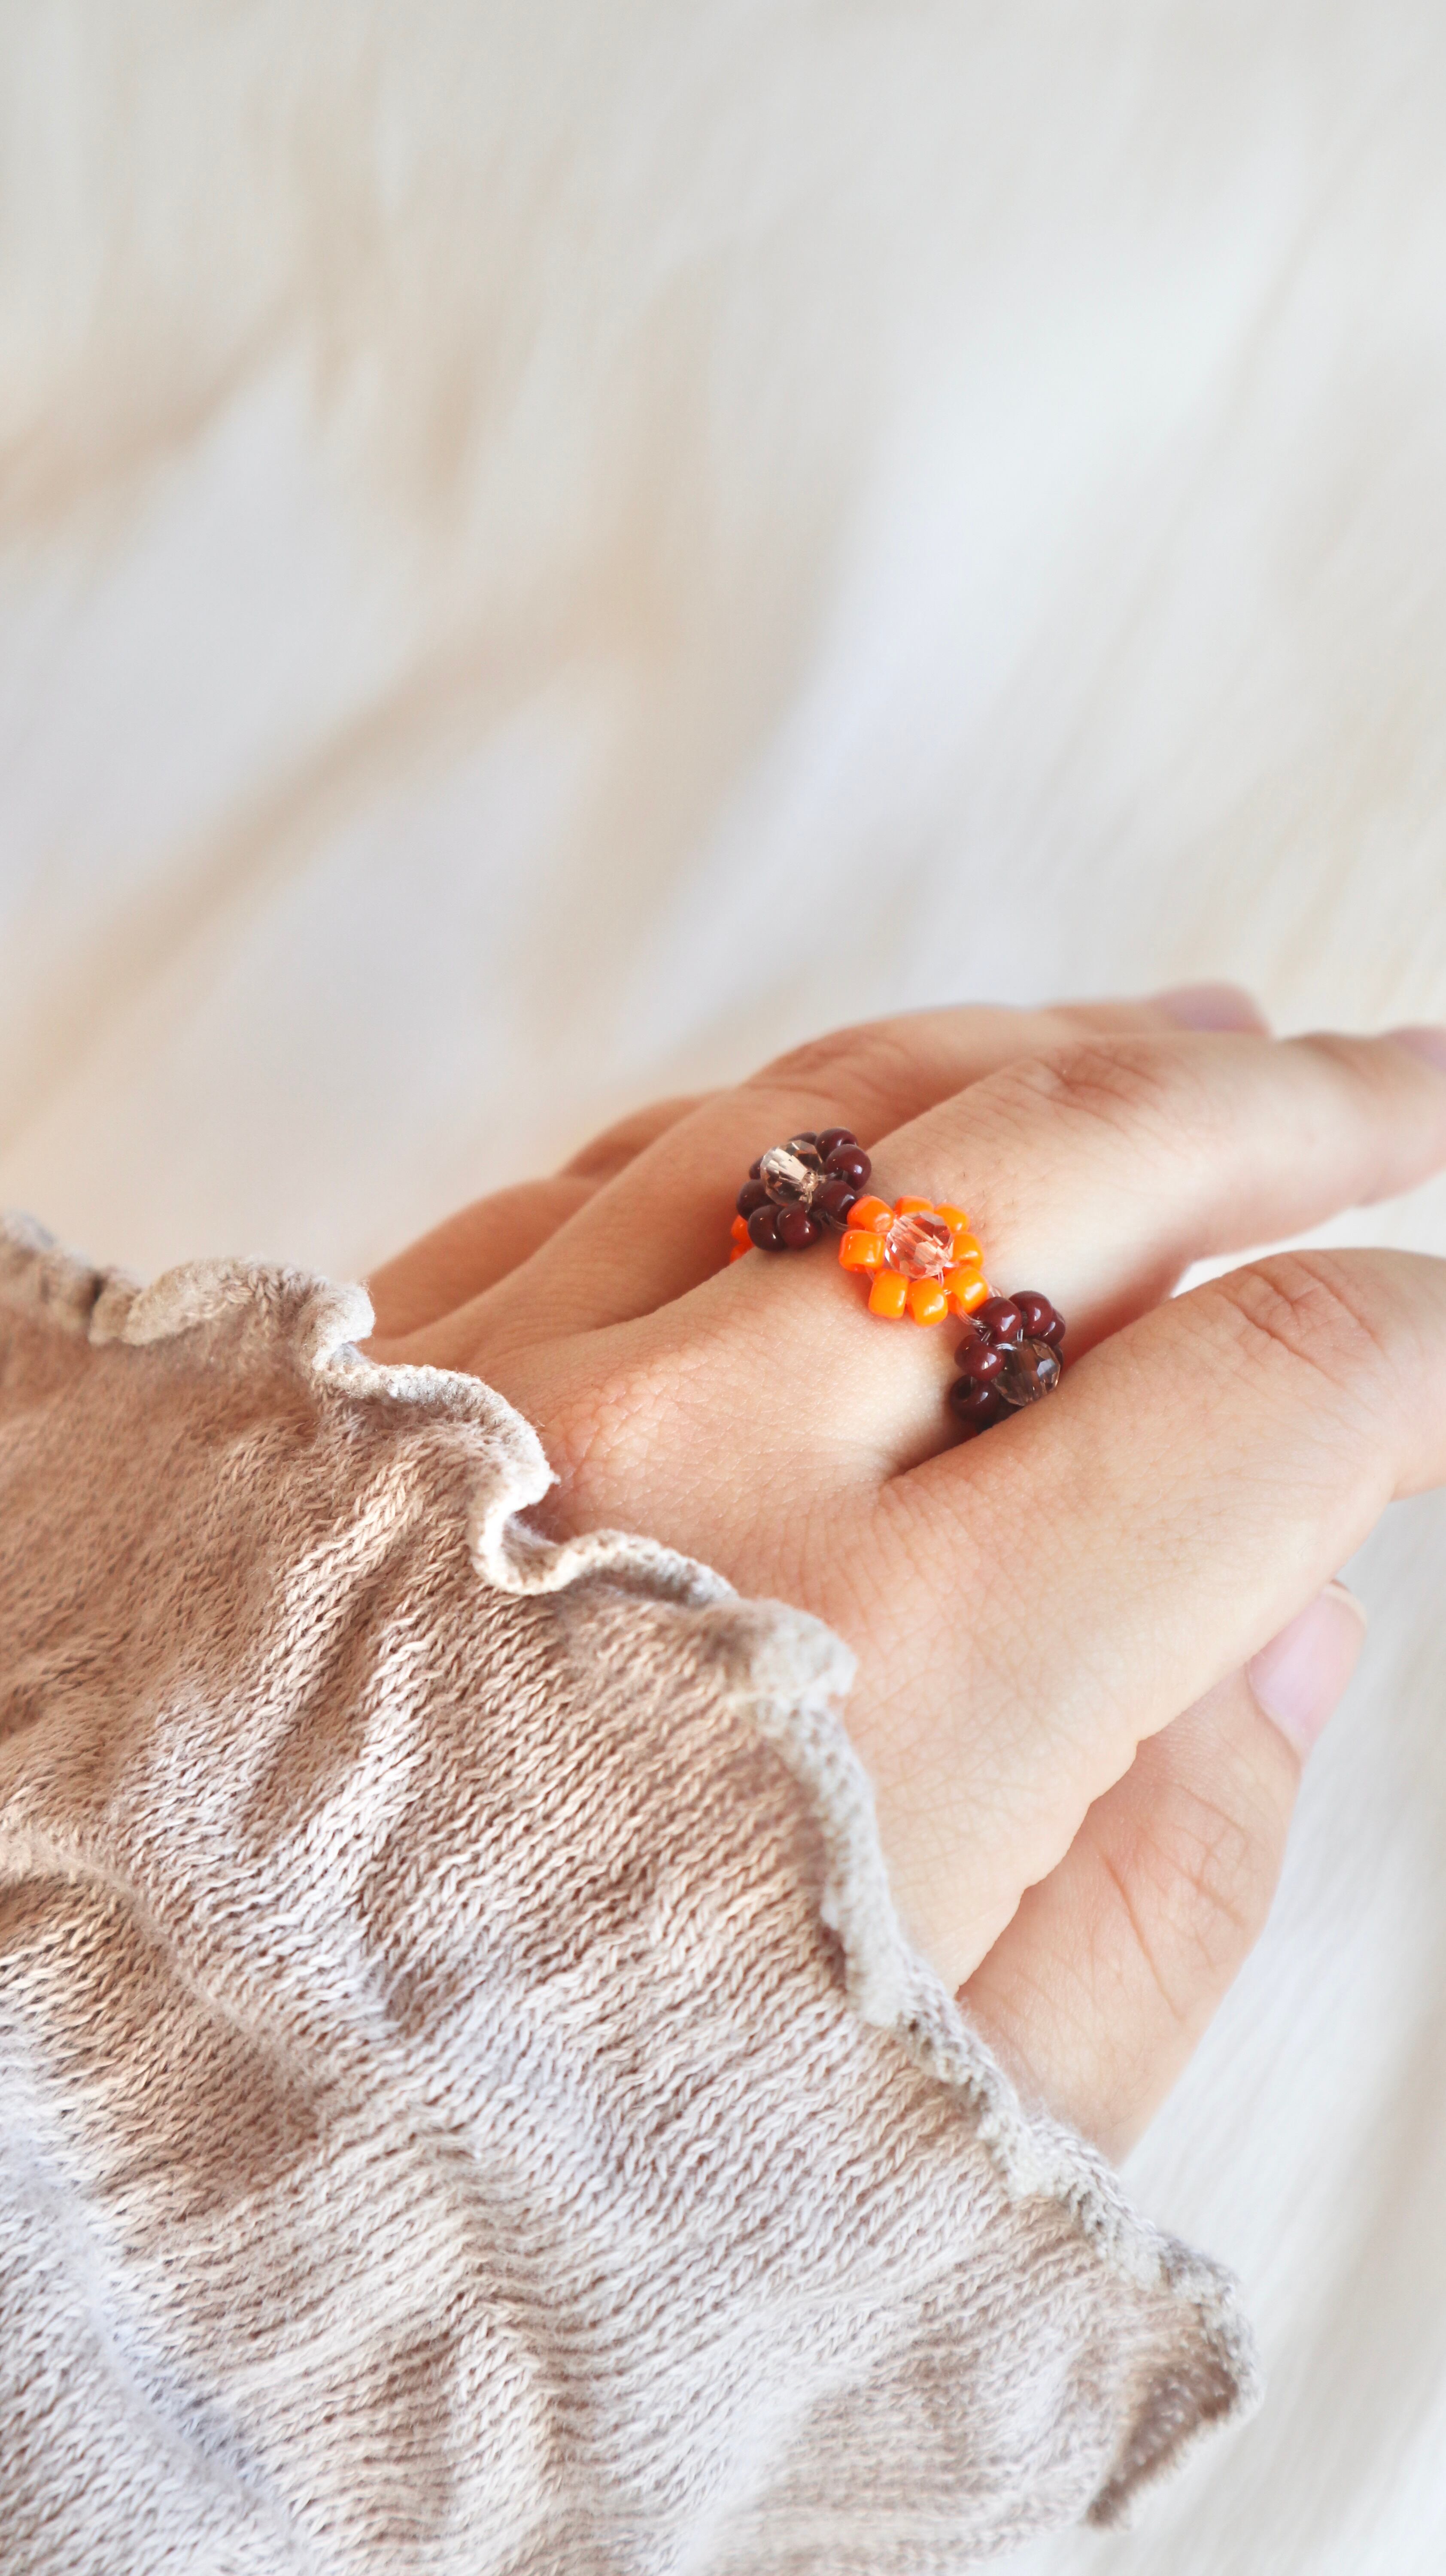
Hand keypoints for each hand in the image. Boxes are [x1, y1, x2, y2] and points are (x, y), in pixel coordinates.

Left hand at [365, 993, 1445, 2157]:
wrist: (141, 2203)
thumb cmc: (560, 2220)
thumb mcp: (970, 2136)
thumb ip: (1177, 1864)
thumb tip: (1300, 1610)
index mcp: (898, 1685)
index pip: (1270, 1401)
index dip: (1416, 1347)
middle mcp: (694, 1477)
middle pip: (1077, 1172)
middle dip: (1292, 1113)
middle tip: (1410, 1087)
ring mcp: (498, 1389)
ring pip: (853, 1114)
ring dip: (1053, 1056)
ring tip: (1198, 1041)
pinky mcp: (354, 1372)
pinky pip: (630, 1160)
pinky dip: (801, 1121)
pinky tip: (905, 1112)